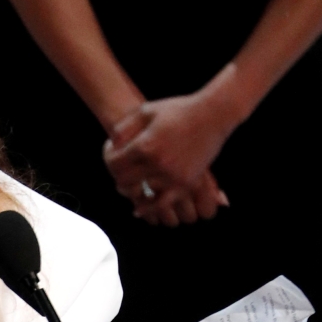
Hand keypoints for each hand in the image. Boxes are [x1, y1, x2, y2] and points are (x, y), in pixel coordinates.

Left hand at [104, 94, 234, 224]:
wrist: (212, 115)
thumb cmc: (177, 110)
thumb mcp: (145, 111)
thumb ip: (124, 128)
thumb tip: (110, 145)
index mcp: (144, 146)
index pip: (114, 164)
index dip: (109, 161)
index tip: (112, 157)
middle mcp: (157, 163)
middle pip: (124, 180)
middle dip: (118, 176)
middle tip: (120, 172)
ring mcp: (172, 176)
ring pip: (140, 193)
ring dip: (132, 190)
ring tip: (130, 185)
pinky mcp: (186, 183)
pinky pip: (162, 204)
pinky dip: (149, 209)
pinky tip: (138, 211)